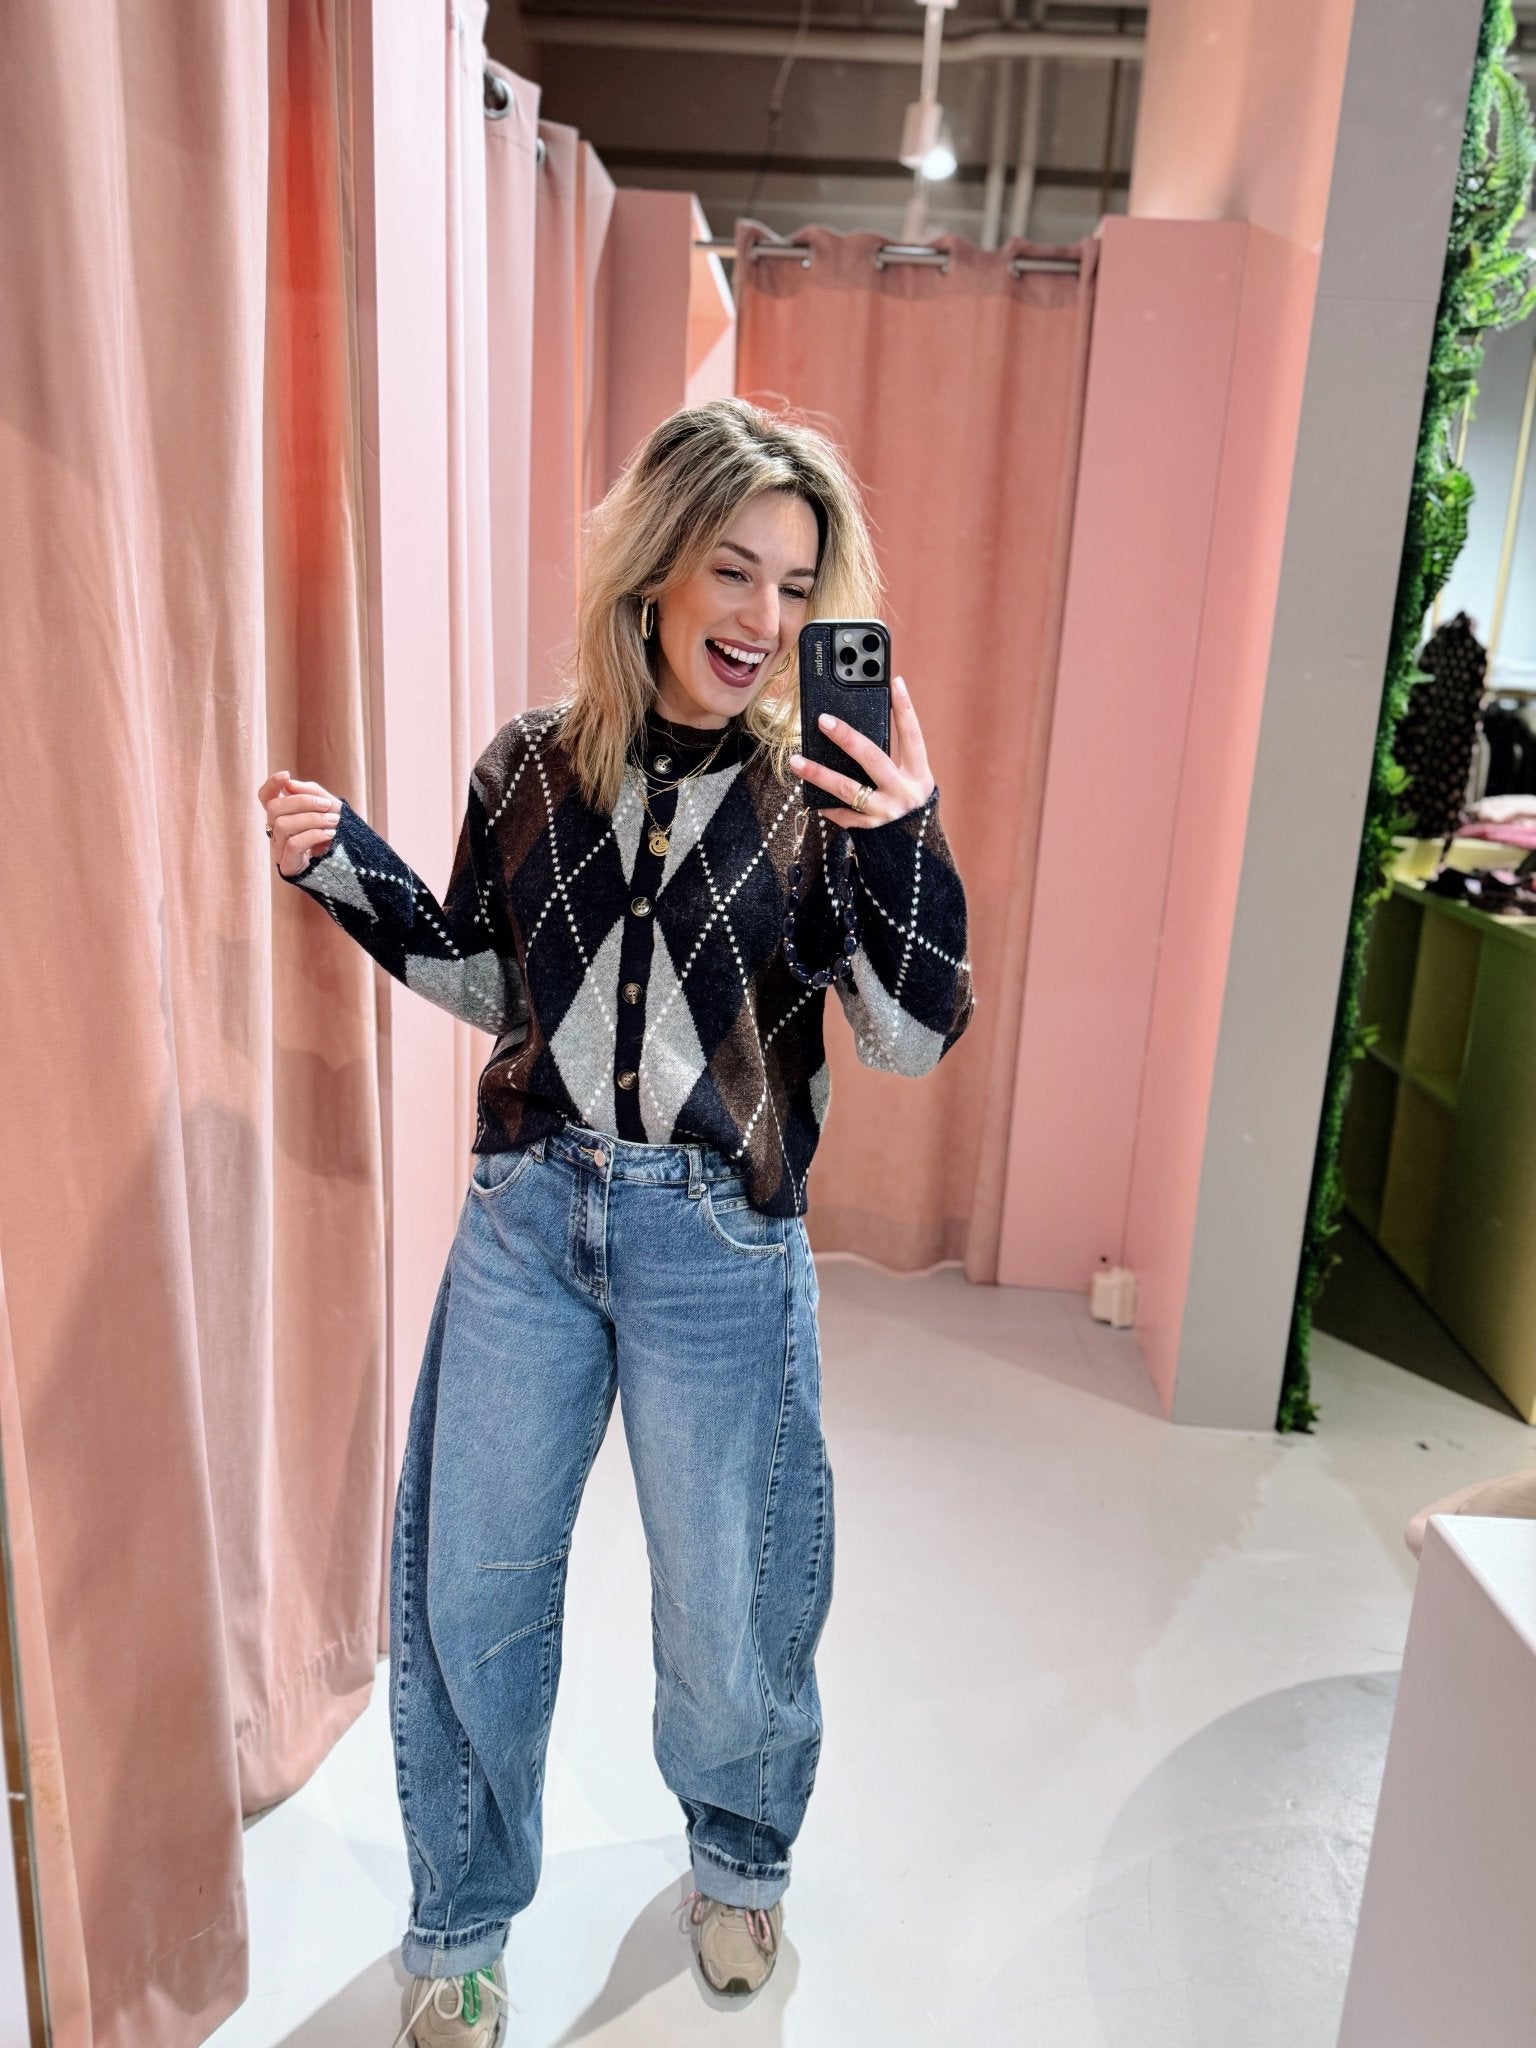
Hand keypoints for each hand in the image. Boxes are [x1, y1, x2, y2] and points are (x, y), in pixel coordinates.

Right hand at [258, 770, 341, 876]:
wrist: (348, 864)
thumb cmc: (333, 831)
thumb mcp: (328, 807)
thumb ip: (311, 792)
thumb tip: (289, 784)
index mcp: (282, 816)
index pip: (266, 797)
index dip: (271, 785)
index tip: (286, 775)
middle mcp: (275, 831)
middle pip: (274, 808)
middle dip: (302, 802)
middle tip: (327, 805)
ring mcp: (279, 849)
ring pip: (283, 825)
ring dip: (312, 819)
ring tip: (333, 822)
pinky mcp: (288, 865)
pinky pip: (293, 844)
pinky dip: (313, 835)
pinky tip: (329, 834)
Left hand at [789, 674, 934, 828]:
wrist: (911, 849)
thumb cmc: (905, 801)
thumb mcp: (910, 778)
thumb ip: (891, 757)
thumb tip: (854, 730)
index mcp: (919, 774)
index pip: (912, 735)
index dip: (905, 708)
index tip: (895, 682)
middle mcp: (903, 792)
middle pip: (873, 759)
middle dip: (847, 738)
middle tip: (823, 720)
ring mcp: (885, 812)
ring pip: (847, 789)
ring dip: (819, 774)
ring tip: (795, 761)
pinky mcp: (868, 829)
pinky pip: (841, 813)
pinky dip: (824, 803)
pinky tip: (808, 794)